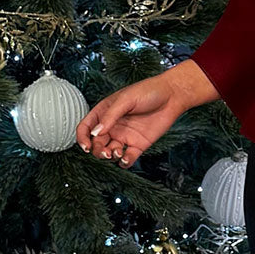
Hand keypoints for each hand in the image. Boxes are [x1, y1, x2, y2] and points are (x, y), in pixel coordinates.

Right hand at [75, 73, 193, 167]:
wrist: (172, 96)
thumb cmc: (148, 91)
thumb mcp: (125, 100)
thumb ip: (110, 116)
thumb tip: (95, 133)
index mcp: (105, 112)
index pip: (86, 128)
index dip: (82, 138)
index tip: (86, 147)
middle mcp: (113, 126)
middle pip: (96, 143)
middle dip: (97, 151)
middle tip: (105, 151)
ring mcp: (125, 136)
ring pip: (110, 152)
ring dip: (109, 156)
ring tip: (117, 152)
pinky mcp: (138, 145)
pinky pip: (127, 158)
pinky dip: (124, 162)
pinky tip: (126, 158)